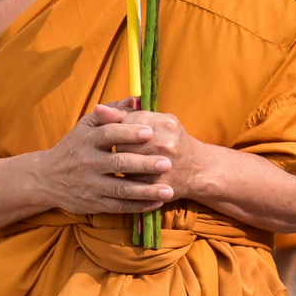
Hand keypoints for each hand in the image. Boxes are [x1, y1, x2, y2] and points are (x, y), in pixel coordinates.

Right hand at [34, 103, 176, 215]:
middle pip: (118, 163)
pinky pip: (119, 206)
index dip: (129, 133)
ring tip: (168, 189)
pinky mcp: (93, 203)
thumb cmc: (74, 147)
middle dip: (144, 164)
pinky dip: (138, 206)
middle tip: (167, 163)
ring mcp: (90, 185)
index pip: (109, 134)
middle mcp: (87, 163)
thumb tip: (135, 99)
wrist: (46, 178)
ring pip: (121, 189)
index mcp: (86, 140)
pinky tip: (157, 202)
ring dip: (146, 190)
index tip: (150, 132)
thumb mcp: (85, 126)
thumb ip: (111, 112)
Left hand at [102, 99, 216, 200]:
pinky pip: (131, 184)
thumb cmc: (173, 140)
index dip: (116, 129)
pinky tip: (126, 176)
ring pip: (124, 165)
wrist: (198, 170)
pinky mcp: (158, 186)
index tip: (113, 134)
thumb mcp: (157, 121)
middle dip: (116, 148)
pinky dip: (125, 180)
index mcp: (164, 123)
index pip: (125, 123)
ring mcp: (162, 167)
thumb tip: (98, 108)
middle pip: (122, 144)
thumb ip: (127, 114)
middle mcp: (164, 144)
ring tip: (119, 163)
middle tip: (116, 150)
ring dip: (118, 165)